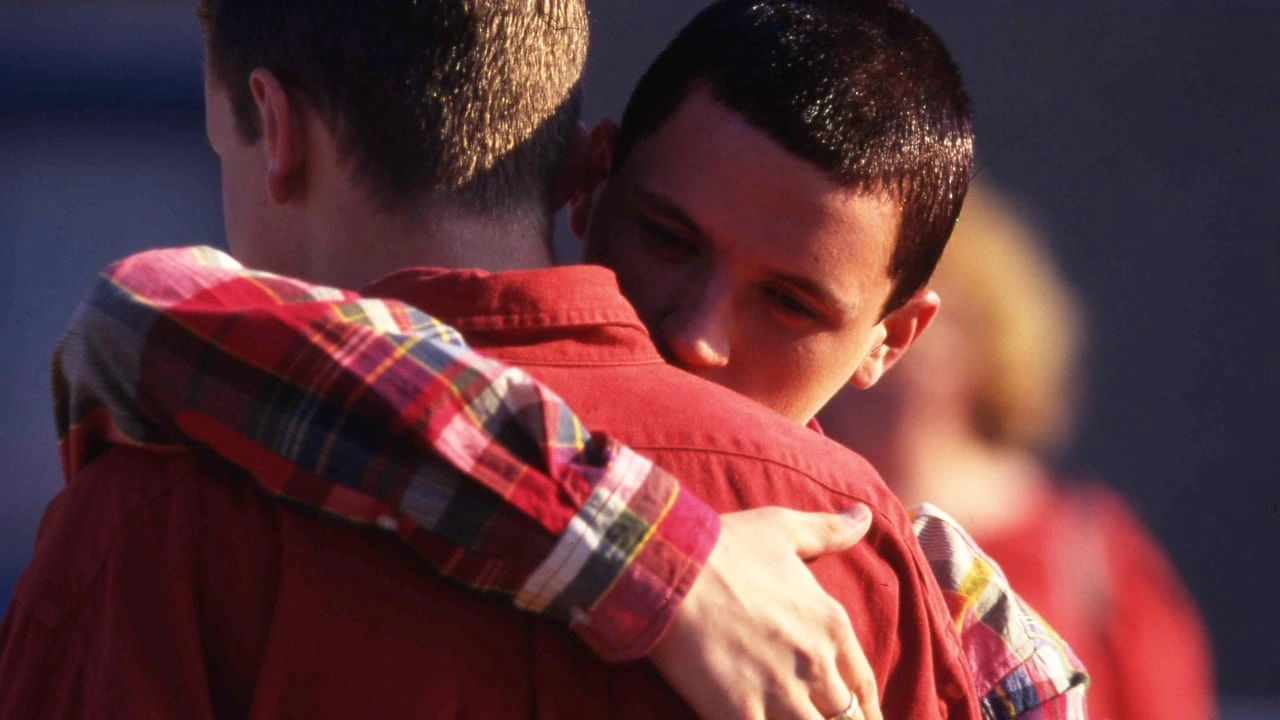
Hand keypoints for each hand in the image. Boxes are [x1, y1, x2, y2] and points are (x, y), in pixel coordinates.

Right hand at [649, 505, 881, 719]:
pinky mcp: (742, 714)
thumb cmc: (724, 545)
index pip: (864, 686)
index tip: (862, 719)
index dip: (868, 711)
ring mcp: (781, 693)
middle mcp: (815, 663)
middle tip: (819, 719)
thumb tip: (865, 515)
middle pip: (847, 719)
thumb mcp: (784, 529)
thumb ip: (830, 530)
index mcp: (831, 625)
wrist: (670, 567)